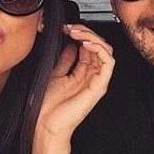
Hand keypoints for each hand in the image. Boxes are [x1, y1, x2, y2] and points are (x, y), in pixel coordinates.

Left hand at [36, 24, 114, 141]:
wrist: (45, 125)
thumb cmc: (48, 107)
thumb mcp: (55, 75)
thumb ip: (65, 61)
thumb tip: (70, 46)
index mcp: (82, 74)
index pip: (89, 48)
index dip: (80, 34)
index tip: (66, 28)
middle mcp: (92, 77)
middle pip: (99, 47)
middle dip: (86, 32)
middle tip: (72, 28)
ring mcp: (97, 81)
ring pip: (106, 51)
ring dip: (93, 37)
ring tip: (77, 33)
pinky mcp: (99, 86)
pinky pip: (108, 63)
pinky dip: (99, 49)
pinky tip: (86, 43)